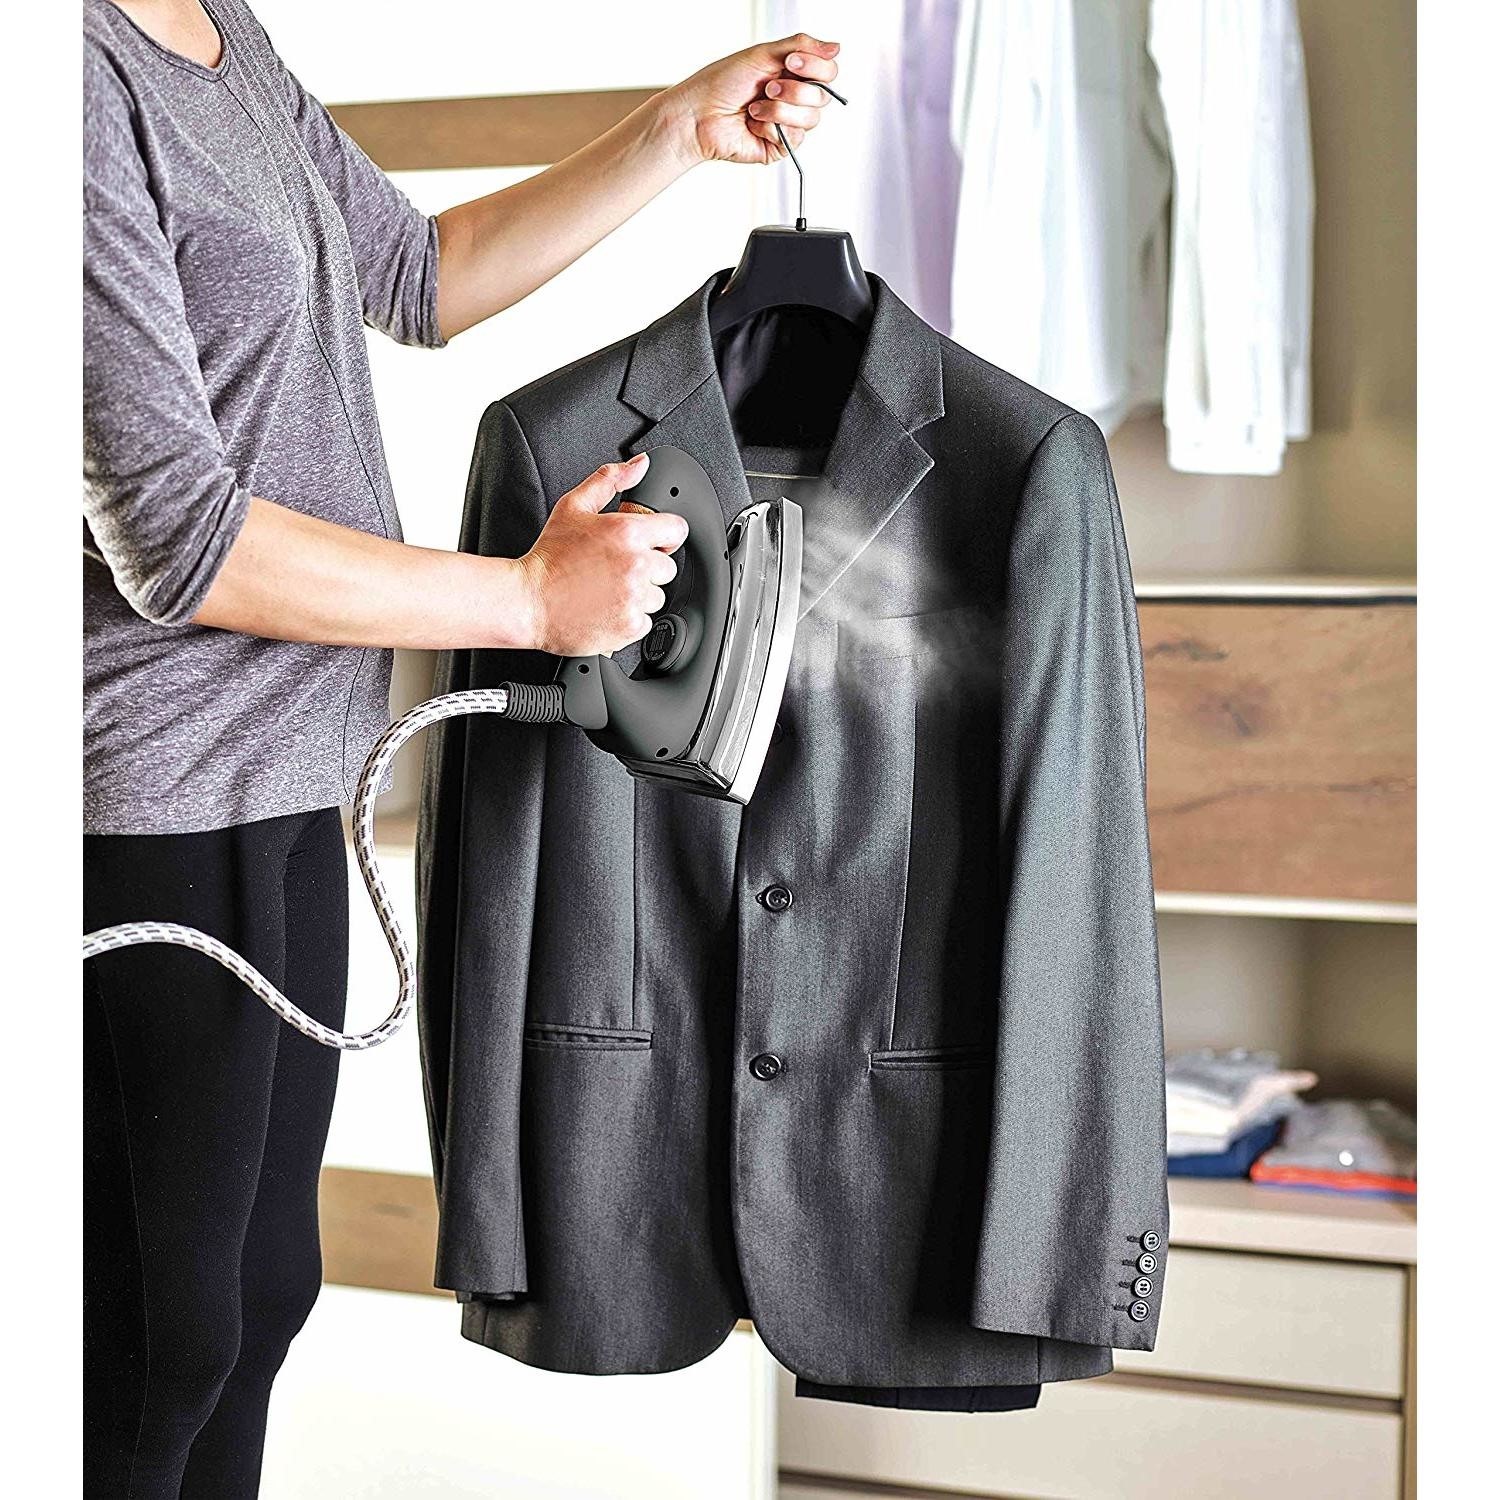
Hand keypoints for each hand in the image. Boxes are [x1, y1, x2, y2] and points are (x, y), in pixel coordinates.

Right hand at [517, 453, 687, 656]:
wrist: (528, 601)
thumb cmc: (549, 557)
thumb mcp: (573, 507)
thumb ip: (609, 481)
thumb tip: (638, 466)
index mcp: (628, 532)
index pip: (677, 530)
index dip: (664, 536)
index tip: (651, 543)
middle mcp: (636, 564)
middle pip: (667, 567)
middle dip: (647, 568)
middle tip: (615, 570)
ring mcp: (634, 597)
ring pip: (657, 596)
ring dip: (638, 595)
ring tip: (607, 590)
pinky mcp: (630, 625)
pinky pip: (646, 621)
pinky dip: (629, 618)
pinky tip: (605, 608)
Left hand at [657, 33, 841, 167]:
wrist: (699, 115)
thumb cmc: (721, 83)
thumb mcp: (763, 54)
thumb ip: (801, 46)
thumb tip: (835, 47)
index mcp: (791, 74)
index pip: (827, 72)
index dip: (816, 67)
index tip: (791, 62)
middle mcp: (793, 99)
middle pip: (822, 96)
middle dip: (794, 90)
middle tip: (767, 87)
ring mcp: (787, 124)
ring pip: (810, 119)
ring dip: (779, 109)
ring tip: (754, 108)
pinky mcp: (780, 147)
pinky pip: (792, 137)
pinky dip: (769, 127)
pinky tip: (752, 125)